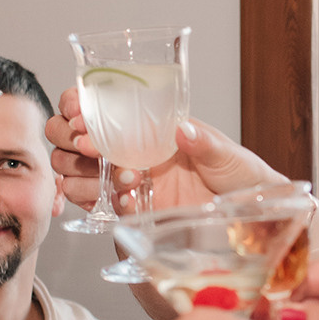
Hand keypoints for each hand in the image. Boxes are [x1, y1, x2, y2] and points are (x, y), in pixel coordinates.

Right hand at [45, 88, 283, 212]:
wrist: (249, 214)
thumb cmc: (241, 175)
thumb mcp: (226, 154)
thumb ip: (204, 142)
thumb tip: (183, 131)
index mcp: (149, 124)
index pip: (98, 105)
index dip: (77, 105)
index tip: (80, 114)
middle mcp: (131, 148)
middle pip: (69, 137)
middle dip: (69, 140)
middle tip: (90, 146)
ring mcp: (127, 179)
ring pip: (74, 171)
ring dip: (84, 173)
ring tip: (125, 178)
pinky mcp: (133, 208)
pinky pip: (98, 204)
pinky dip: (103, 202)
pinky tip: (130, 200)